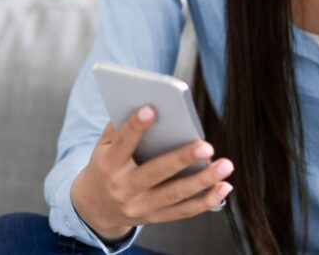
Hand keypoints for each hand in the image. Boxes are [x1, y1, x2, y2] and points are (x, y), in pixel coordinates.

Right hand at [70, 105, 234, 241]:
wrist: (94, 207)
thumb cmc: (105, 165)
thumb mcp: (103, 146)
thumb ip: (121, 126)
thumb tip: (147, 101)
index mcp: (108, 165)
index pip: (123, 144)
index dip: (136, 127)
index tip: (152, 109)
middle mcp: (123, 188)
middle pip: (155, 173)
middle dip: (182, 159)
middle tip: (206, 146)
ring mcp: (139, 207)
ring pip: (174, 195)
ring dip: (202, 182)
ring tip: (225, 166)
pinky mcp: (154, 217)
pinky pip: (183, 211)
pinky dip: (206, 201)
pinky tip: (224, 187)